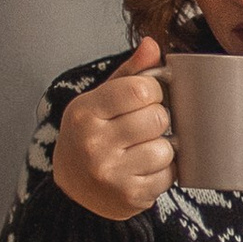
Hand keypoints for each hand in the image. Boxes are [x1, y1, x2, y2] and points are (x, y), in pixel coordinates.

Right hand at [51, 38, 175, 223]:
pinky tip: (143, 169)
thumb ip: (129, 73)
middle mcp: (94, 143)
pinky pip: (168, 175)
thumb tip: (152, 45)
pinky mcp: (129, 196)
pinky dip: (162, 172)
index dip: (152, 92)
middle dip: (158, 120)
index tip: (144, 99)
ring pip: (166, 148)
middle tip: (143, 127)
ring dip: (161, 148)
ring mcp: (111, 173)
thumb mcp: (100, 101)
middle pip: (158, 118)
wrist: (74, 190)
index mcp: (85, 112)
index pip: (141, 89)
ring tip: (142, 150)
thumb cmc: (90, 137)